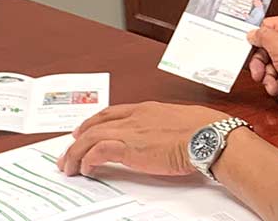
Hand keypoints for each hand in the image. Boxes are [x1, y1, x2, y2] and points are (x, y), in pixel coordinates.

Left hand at [58, 103, 229, 176]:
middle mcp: (135, 117)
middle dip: (79, 138)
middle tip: (69, 149)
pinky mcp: (129, 147)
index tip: (85, 128)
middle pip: (96, 124)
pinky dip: (88, 159)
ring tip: (69, 165)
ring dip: (76, 152)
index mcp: (147, 109)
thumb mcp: (181, 124)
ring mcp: (130, 131)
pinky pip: (98, 151)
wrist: (208, 136)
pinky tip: (86, 168)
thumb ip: (167, 129)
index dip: (95, 121)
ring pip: (91, 137)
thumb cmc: (204, 131)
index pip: (112, 113)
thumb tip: (168, 140)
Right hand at [246, 16, 277, 107]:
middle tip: (260, 76)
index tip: (250, 54)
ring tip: (274, 87)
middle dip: (262, 67)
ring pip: (273, 66)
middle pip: (266, 50)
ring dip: (270, 79)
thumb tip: (253, 34)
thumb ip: (262, 37)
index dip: (256, 42)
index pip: (265, 28)